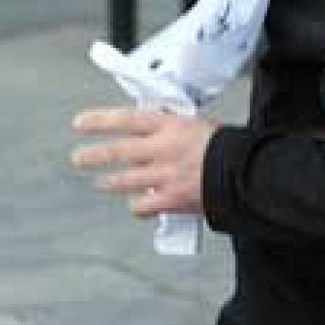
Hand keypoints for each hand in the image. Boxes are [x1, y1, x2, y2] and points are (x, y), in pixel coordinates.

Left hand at [71, 107, 215, 216]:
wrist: (246, 173)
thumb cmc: (227, 147)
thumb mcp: (197, 124)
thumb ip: (171, 126)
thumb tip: (154, 127)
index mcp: (169, 125)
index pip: (125, 118)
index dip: (98, 121)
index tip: (80, 123)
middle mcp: (161, 149)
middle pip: (115, 152)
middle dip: (92, 156)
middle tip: (78, 158)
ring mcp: (163, 176)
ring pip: (123, 181)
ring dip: (109, 182)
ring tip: (102, 182)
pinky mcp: (170, 200)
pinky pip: (142, 206)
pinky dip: (137, 206)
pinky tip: (137, 205)